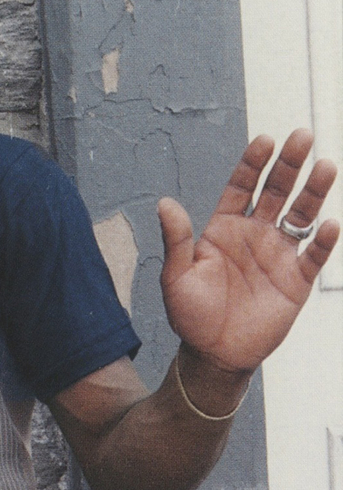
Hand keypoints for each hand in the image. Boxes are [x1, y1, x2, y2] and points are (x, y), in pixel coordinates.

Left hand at [160, 128, 338, 372]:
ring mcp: (278, 255)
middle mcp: (254, 234)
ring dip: (314, 191)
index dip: (253, 163)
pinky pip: (314, 255)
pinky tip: (328, 224)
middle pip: (277, 191)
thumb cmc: (190, 313)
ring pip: (301, 215)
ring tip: (326, 165)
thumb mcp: (176, 275)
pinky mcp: (296, 280)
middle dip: (289, 164)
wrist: (212, 352)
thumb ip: (176, 239)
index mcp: (224, 228)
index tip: (265, 140)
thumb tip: (164, 203)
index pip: (242, 186)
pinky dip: (323, 240)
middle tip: (303, 137)